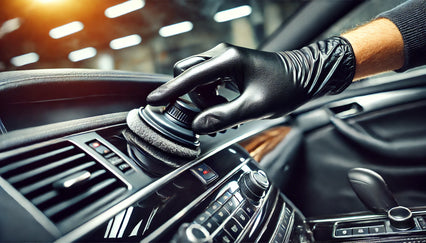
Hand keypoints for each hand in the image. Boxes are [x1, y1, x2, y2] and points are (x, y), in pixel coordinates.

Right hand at [147, 37, 354, 133]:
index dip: (170, 91)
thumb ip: (224, 117)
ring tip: (225, 116)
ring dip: (203, 100)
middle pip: (188, 75)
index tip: (153, 103)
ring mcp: (224, 60)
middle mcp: (222, 55)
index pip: (190, 77)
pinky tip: (227, 108)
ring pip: (197, 81)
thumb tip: (197, 126)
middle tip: (204, 117)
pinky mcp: (228, 67)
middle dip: (190, 97)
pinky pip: (208, 82)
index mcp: (228, 60)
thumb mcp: (255, 107)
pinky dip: (211, 97)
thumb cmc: (286, 87)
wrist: (305, 76)